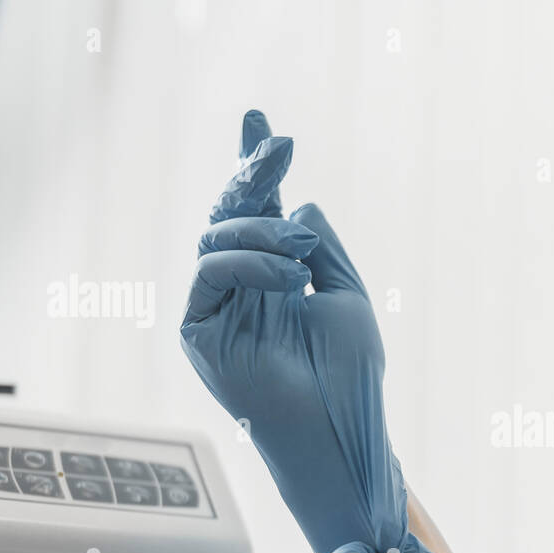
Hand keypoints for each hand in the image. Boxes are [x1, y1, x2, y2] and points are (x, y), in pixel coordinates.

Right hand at [181, 110, 407, 552]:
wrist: (341, 431)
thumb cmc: (352, 376)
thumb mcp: (347, 296)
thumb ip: (321, 247)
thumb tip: (300, 200)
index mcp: (278, 279)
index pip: (261, 213)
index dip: (256, 167)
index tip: (260, 121)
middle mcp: (245, 289)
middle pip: (232, 214)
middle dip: (252, 173)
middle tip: (277, 145)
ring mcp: (219, 309)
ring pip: (217, 237)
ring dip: (262, 229)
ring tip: (303, 254)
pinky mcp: (200, 333)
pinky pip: (210, 272)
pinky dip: (248, 264)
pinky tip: (288, 277)